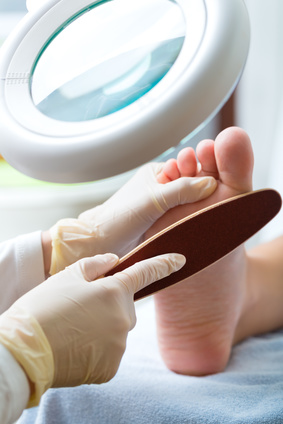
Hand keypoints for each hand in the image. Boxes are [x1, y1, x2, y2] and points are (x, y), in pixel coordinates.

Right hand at [0, 252, 184, 405]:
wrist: (25, 350)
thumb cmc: (44, 307)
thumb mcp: (67, 276)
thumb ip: (96, 265)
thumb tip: (115, 261)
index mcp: (115, 290)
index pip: (146, 272)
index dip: (164, 264)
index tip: (180, 260)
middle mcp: (124, 317)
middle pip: (125, 305)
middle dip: (110, 304)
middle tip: (81, 309)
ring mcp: (120, 344)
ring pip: (117, 329)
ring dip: (103, 327)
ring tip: (75, 329)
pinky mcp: (112, 366)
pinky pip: (111, 351)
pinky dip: (99, 348)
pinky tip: (78, 346)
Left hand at [50, 163, 215, 272]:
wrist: (102, 242)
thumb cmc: (120, 216)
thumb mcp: (154, 199)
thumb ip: (182, 189)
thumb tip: (211, 183)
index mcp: (157, 174)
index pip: (188, 168)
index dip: (201, 173)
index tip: (215, 180)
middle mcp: (162, 188)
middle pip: (191, 186)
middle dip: (203, 190)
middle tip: (217, 195)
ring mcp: (164, 207)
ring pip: (190, 204)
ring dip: (199, 207)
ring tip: (213, 211)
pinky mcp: (165, 224)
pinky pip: (185, 219)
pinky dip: (193, 220)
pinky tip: (204, 225)